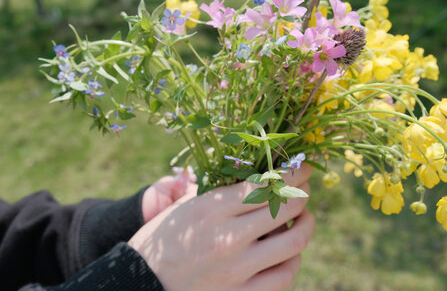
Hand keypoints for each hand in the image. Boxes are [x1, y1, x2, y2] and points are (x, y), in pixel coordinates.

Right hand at [129, 164, 314, 290]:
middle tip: (302, 190)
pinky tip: (289, 251)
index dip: (292, 172)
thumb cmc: (161, 239)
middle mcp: (229, 237)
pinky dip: (293, 260)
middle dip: (302, 193)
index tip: (302, 167)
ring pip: (294, 242)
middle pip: (286, 207)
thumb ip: (220, 193)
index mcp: (213, 209)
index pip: (266, 184)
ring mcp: (238, 269)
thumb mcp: (185, 206)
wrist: (140, 282)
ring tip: (303, 219)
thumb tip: (256, 178)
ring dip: (306, 226)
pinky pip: (284, 276)